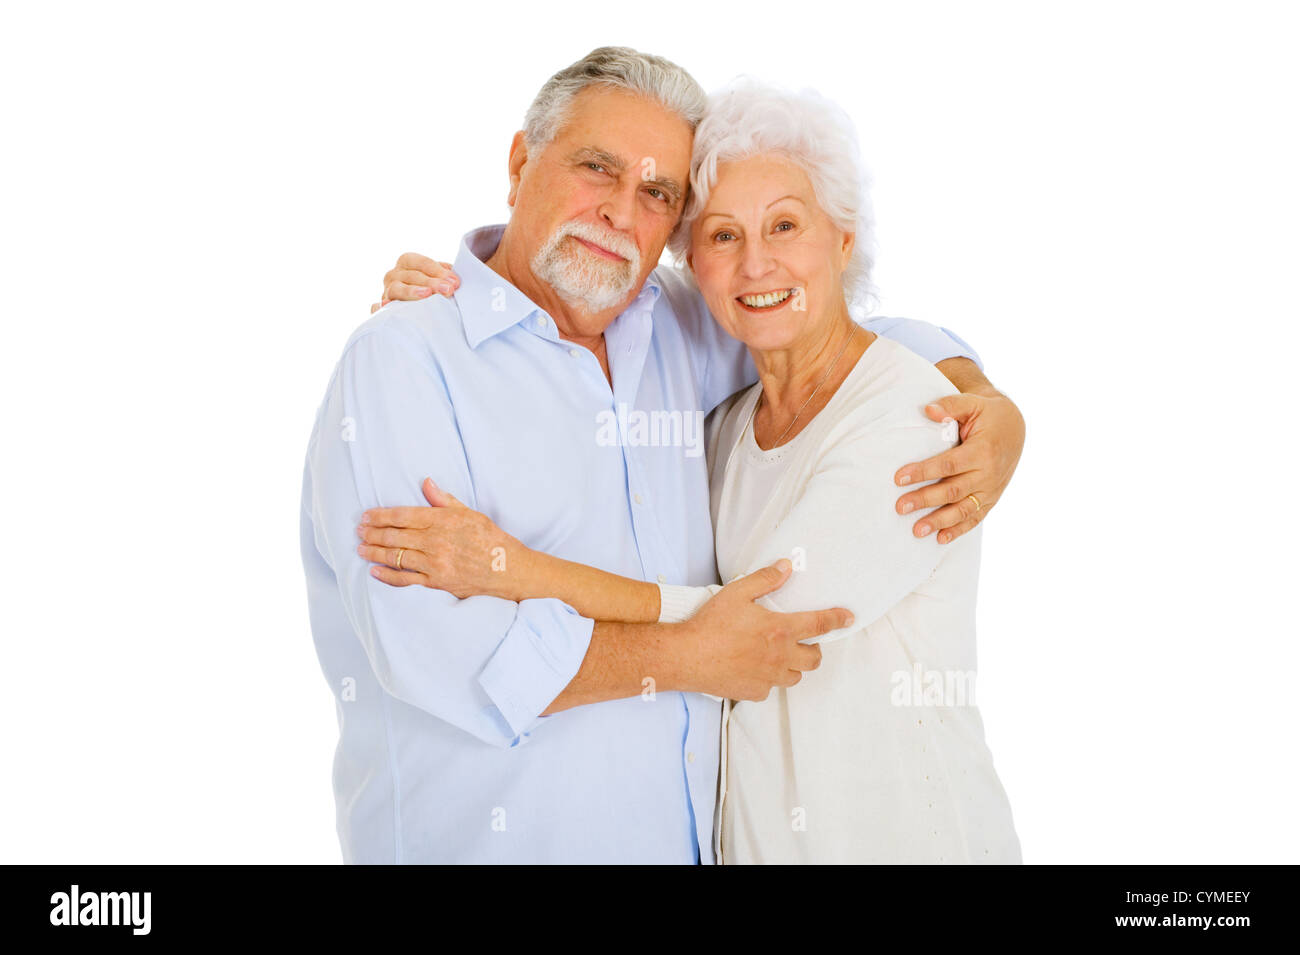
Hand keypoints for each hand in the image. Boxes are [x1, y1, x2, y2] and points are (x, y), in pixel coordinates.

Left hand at [356, 478, 518, 598]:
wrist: (509, 569)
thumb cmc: (491, 539)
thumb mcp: (470, 513)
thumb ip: (445, 500)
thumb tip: (427, 483)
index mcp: (442, 521)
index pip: (403, 516)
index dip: (381, 515)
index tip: (367, 515)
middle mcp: (435, 541)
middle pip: (394, 536)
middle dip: (372, 533)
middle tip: (358, 531)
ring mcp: (434, 564)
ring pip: (396, 557)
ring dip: (374, 552)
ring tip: (361, 549)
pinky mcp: (436, 582)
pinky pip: (406, 579)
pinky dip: (388, 575)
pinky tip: (375, 571)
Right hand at [369, 252, 461, 313]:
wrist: (415, 309)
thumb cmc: (432, 289)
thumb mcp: (438, 278)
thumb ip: (445, 276)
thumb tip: (454, 282)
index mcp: (408, 262)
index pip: (422, 263)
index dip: (439, 271)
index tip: (455, 282)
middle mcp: (394, 274)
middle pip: (411, 276)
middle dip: (431, 282)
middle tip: (448, 290)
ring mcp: (387, 291)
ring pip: (396, 289)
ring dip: (411, 292)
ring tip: (426, 295)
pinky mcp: (383, 309)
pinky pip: (381, 307)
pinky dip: (384, 306)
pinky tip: (388, 306)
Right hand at [677, 560, 851, 701]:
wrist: (686, 657)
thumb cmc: (710, 625)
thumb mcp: (737, 593)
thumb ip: (765, 580)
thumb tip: (786, 567)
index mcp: (780, 630)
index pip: (820, 624)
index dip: (837, 619)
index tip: (848, 617)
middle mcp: (780, 657)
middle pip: (813, 658)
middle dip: (815, 649)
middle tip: (804, 640)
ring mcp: (768, 678)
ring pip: (794, 676)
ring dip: (793, 665)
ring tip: (779, 654)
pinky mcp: (754, 692)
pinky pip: (771, 688)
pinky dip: (769, 679)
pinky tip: (754, 668)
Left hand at [893, 393, 1025, 543]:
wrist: (1015, 429)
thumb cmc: (988, 415)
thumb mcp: (973, 403)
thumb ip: (950, 406)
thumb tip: (928, 410)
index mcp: (982, 451)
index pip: (948, 464)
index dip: (924, 471)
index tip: (899, 478)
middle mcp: (988, 474)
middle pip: (952, 490)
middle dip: (925, 500)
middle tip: (900, 507)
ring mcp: (990, 489)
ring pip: (963, 509)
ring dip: (939, 521)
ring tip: (916, 530)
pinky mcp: (991, 499)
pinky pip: (975, 518)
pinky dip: (959, 530)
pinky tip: (940, 538)